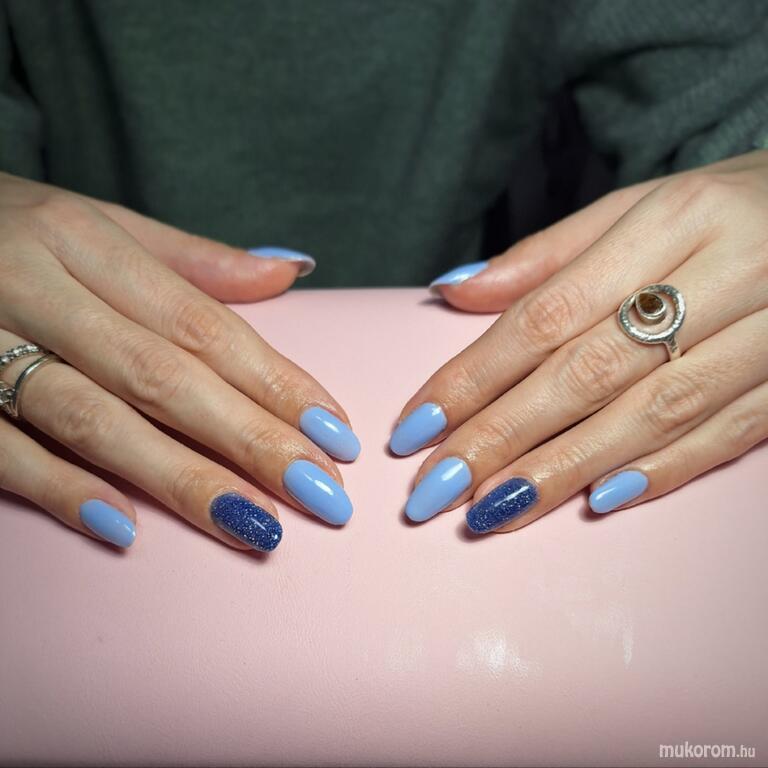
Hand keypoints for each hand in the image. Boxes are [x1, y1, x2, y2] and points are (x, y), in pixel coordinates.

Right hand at [0, 173, 359, 551]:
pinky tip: (125, 527)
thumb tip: (288, 274)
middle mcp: (35, 288)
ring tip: (253, 523)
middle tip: (319, 493)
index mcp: (82, 240)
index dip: (275, 381)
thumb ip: (191, 259)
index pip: (203, 324)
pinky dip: (62, 488)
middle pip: (164, 376)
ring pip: (94, 419)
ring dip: (178, 478)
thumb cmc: (4, 226)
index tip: (334, 432)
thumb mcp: (91, 221)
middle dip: (249, 440)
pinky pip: (2, 450)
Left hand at [390, 151, 767, 531]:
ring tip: (495, 509)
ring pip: (653, 413)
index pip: (547, 314)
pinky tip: (598, 502)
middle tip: (437, 488)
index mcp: (674, 220)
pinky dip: (660, 470)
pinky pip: (727, 436)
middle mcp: (727, 275)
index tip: (416, 426)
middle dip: (503, 437)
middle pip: (589, 372)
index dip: (474, 376)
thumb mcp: (640, 206)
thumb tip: (455, 293)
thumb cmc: (728, 206)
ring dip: (566, 469)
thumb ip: (546, 255)